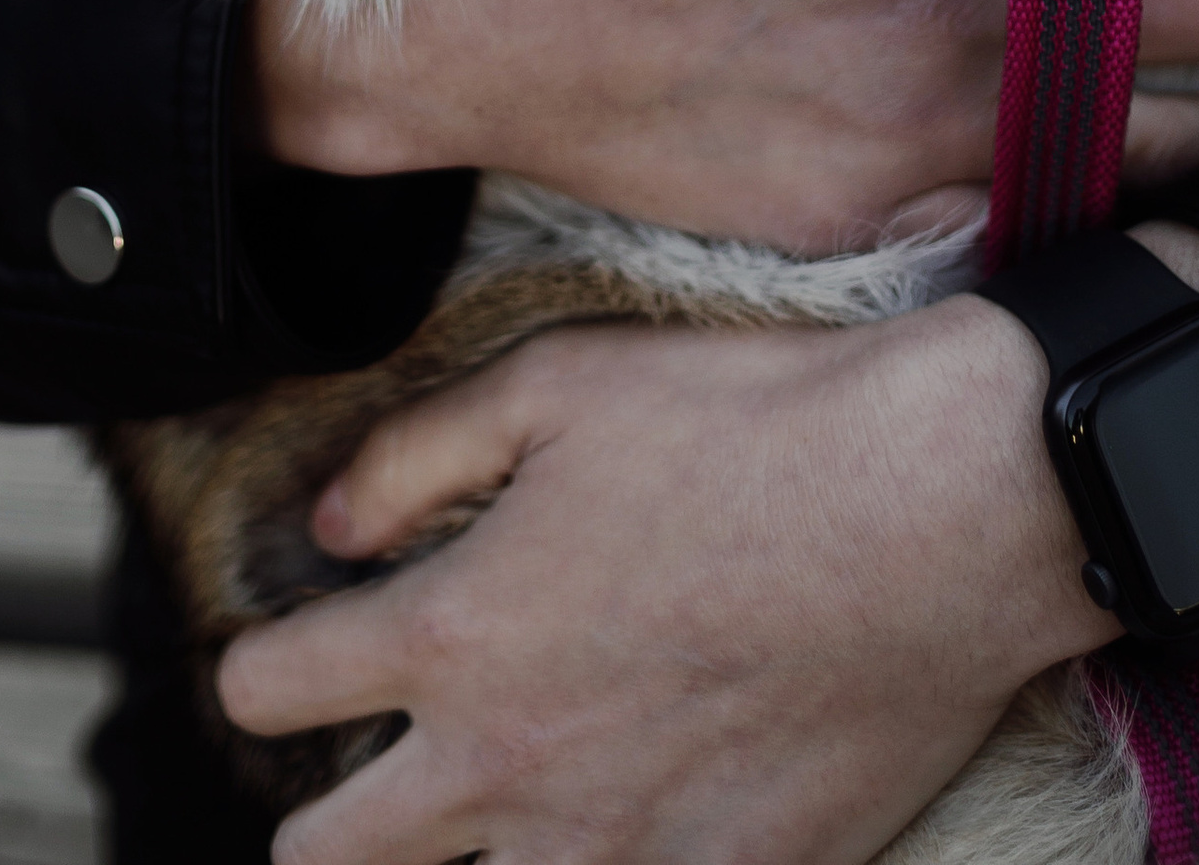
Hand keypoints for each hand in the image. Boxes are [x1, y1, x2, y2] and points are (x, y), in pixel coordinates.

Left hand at [218, 294, 1115, 863]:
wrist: (939, 511)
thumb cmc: (750, 427)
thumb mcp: (560, 383)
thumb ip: (416, 456)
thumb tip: (330, 527)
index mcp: (456, 633)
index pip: (270, 687)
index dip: (259, 660)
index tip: (283, 651)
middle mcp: (510, 765)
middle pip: (330, 856)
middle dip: (319, 819)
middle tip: (361, 780)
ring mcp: (617, 846)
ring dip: (459, 862)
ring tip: (493, 812)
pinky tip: (624, 829)